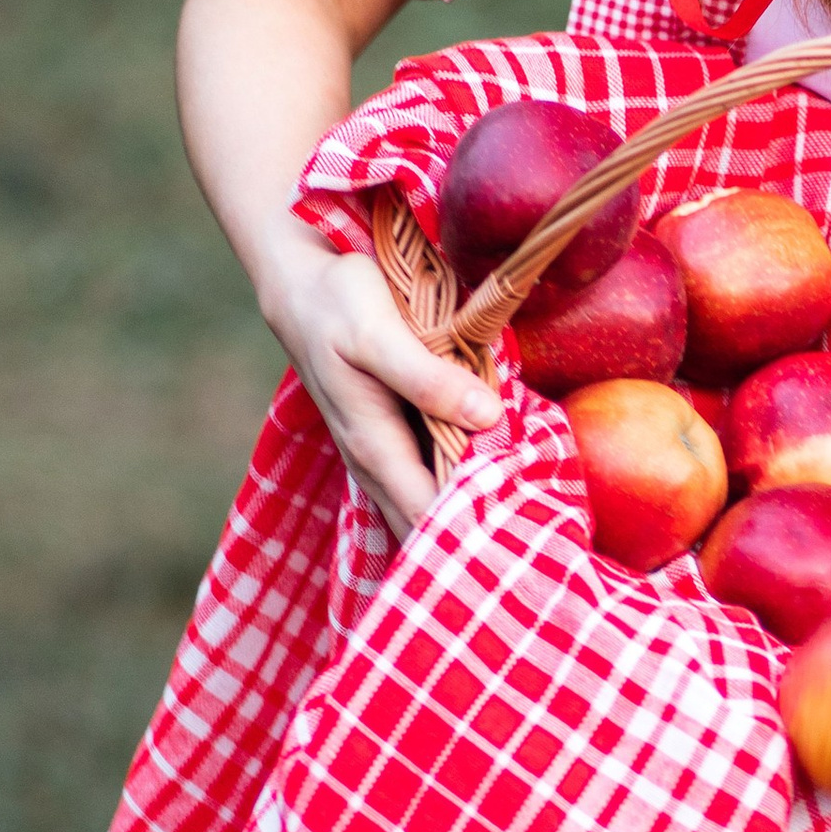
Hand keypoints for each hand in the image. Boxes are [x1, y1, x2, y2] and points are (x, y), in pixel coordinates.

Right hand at [257, 224, 501, 537]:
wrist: (300, 290)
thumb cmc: (337, 305)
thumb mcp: (377, 333)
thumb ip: (427, 378)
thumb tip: (487, 416)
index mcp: (374, 445)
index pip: (426, 514)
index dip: (469, 532)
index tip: (518, 532)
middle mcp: (374, 463)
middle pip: (426, 524)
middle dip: (473, 537)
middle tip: (530, 542)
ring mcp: (380, 456)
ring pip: (426, 507)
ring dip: (467, 516)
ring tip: (521, 522)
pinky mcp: (390, 442)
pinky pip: (427, 481)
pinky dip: (458, 488)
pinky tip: (496, 484)